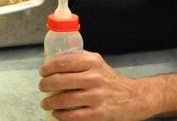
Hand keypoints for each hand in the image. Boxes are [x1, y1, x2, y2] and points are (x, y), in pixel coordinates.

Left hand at [39, 51, 176, 120]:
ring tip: (45, 103)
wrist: (134, 97)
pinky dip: (61, 115)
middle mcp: (94, 77)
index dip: (48, 68)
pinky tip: (57, 114)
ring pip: (64, 99)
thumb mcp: (97, 63)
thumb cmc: (110, 80)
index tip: (42, 72)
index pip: (63, 62)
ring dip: (50, 102)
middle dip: (45, 85)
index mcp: (92, 61)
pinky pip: (73, 116)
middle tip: (42, 87)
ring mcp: (96, 96)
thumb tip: (53, 62)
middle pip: (60, 80)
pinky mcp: (99, 113)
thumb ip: (79, 60)